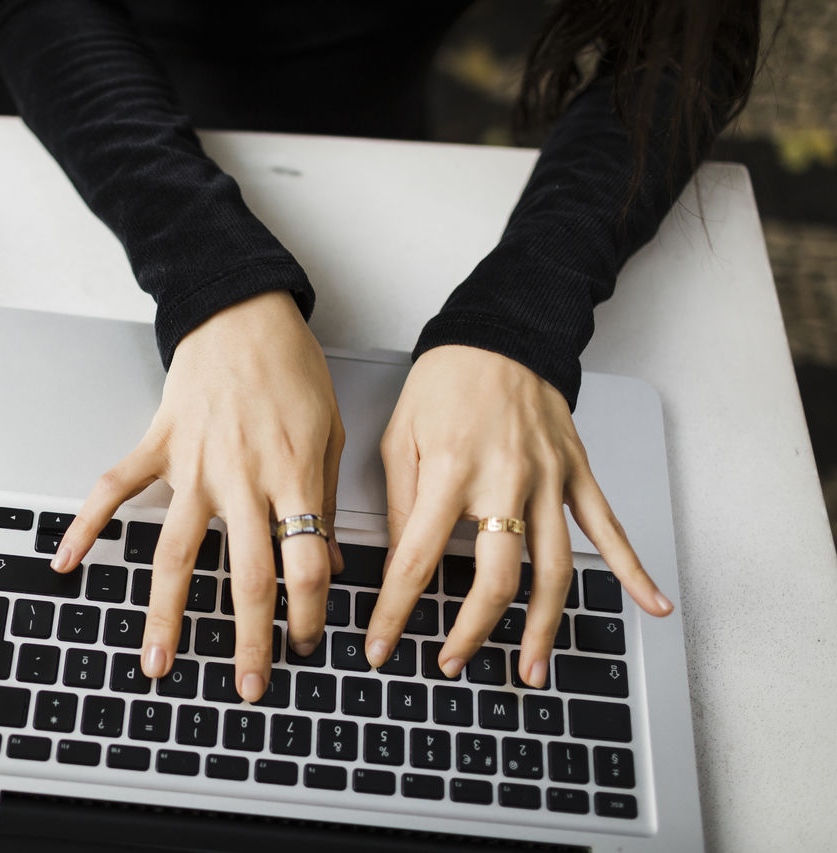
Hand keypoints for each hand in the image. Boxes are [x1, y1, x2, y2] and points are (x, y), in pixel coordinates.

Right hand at [50, 291, 344, 700]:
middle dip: (250, 640)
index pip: (306, 563)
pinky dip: (84, 525)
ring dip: (167, 615)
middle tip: (249, 685)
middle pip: (247, 576)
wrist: (242, 313)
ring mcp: (193, 465)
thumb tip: (329, 564)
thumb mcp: (329, 435)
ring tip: (159, 662)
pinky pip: (114, 490)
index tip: (306, 642)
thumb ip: (321, 501)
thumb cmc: (291, 369)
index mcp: (290, 476)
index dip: (310, 613)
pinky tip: (66, 561)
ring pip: (177, 554)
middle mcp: (240, 479)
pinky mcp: (156, 446)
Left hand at [367, 345, 671, 686]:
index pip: (418, 560)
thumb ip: (402, 504)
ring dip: (543, 627)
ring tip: (529, 670)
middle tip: (449, 663)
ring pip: (554, 569)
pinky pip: (608, 528)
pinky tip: (652, 606)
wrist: (498, 333)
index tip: (379, 644)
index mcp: (450, 472)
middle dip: (470, 631)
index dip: (395, 611)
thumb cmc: (444, 383)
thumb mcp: (399, 437)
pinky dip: (635, 569)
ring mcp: (549, 480)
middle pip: (496, 578)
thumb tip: (401, 563)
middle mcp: (505, 481)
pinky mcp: (577, 473)